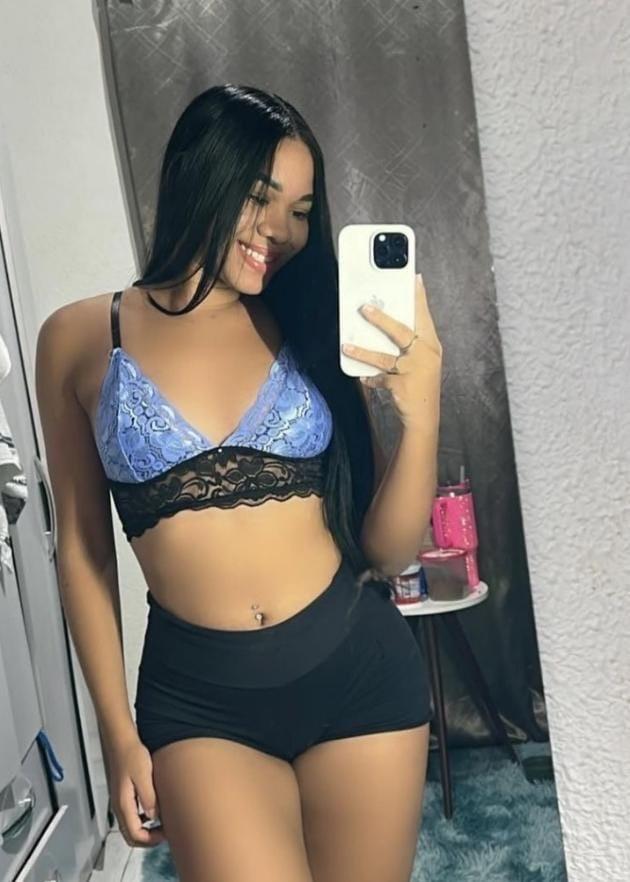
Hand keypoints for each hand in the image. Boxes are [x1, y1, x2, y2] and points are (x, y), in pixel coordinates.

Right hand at [107, 736, 166, 847]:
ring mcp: (120, 801)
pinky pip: (132, 816)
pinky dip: (142, 820)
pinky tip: (153, 811)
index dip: (151, 840)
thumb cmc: (131, 754)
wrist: (122, 742)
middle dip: (148, 839)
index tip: (165, 834)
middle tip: (164, 833)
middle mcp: (119, 806)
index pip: (134, 835)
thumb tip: (154, 817)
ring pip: (130, 827)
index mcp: (123, 804)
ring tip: (161, 823)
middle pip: (130, 835)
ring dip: (145, 830)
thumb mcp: (144, 776)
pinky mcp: (124, 796)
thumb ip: (148, 798)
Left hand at [341, 273, 441, 428]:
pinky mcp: (401, 386)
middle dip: (382, 319)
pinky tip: (361, 375)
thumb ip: (410, 343)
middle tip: (364, 308)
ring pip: (384, 357)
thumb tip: (385, 323)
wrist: (424, 416)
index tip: (414, 279)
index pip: (424, 317)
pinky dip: (369, 377)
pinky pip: (379, 378)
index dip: (419, 298)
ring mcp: (413, 371)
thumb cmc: (421, 384)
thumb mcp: (422, 360)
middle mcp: (424, 356)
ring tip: (347, 345)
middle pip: (402, 332)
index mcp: (431, 346)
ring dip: (363, 351)